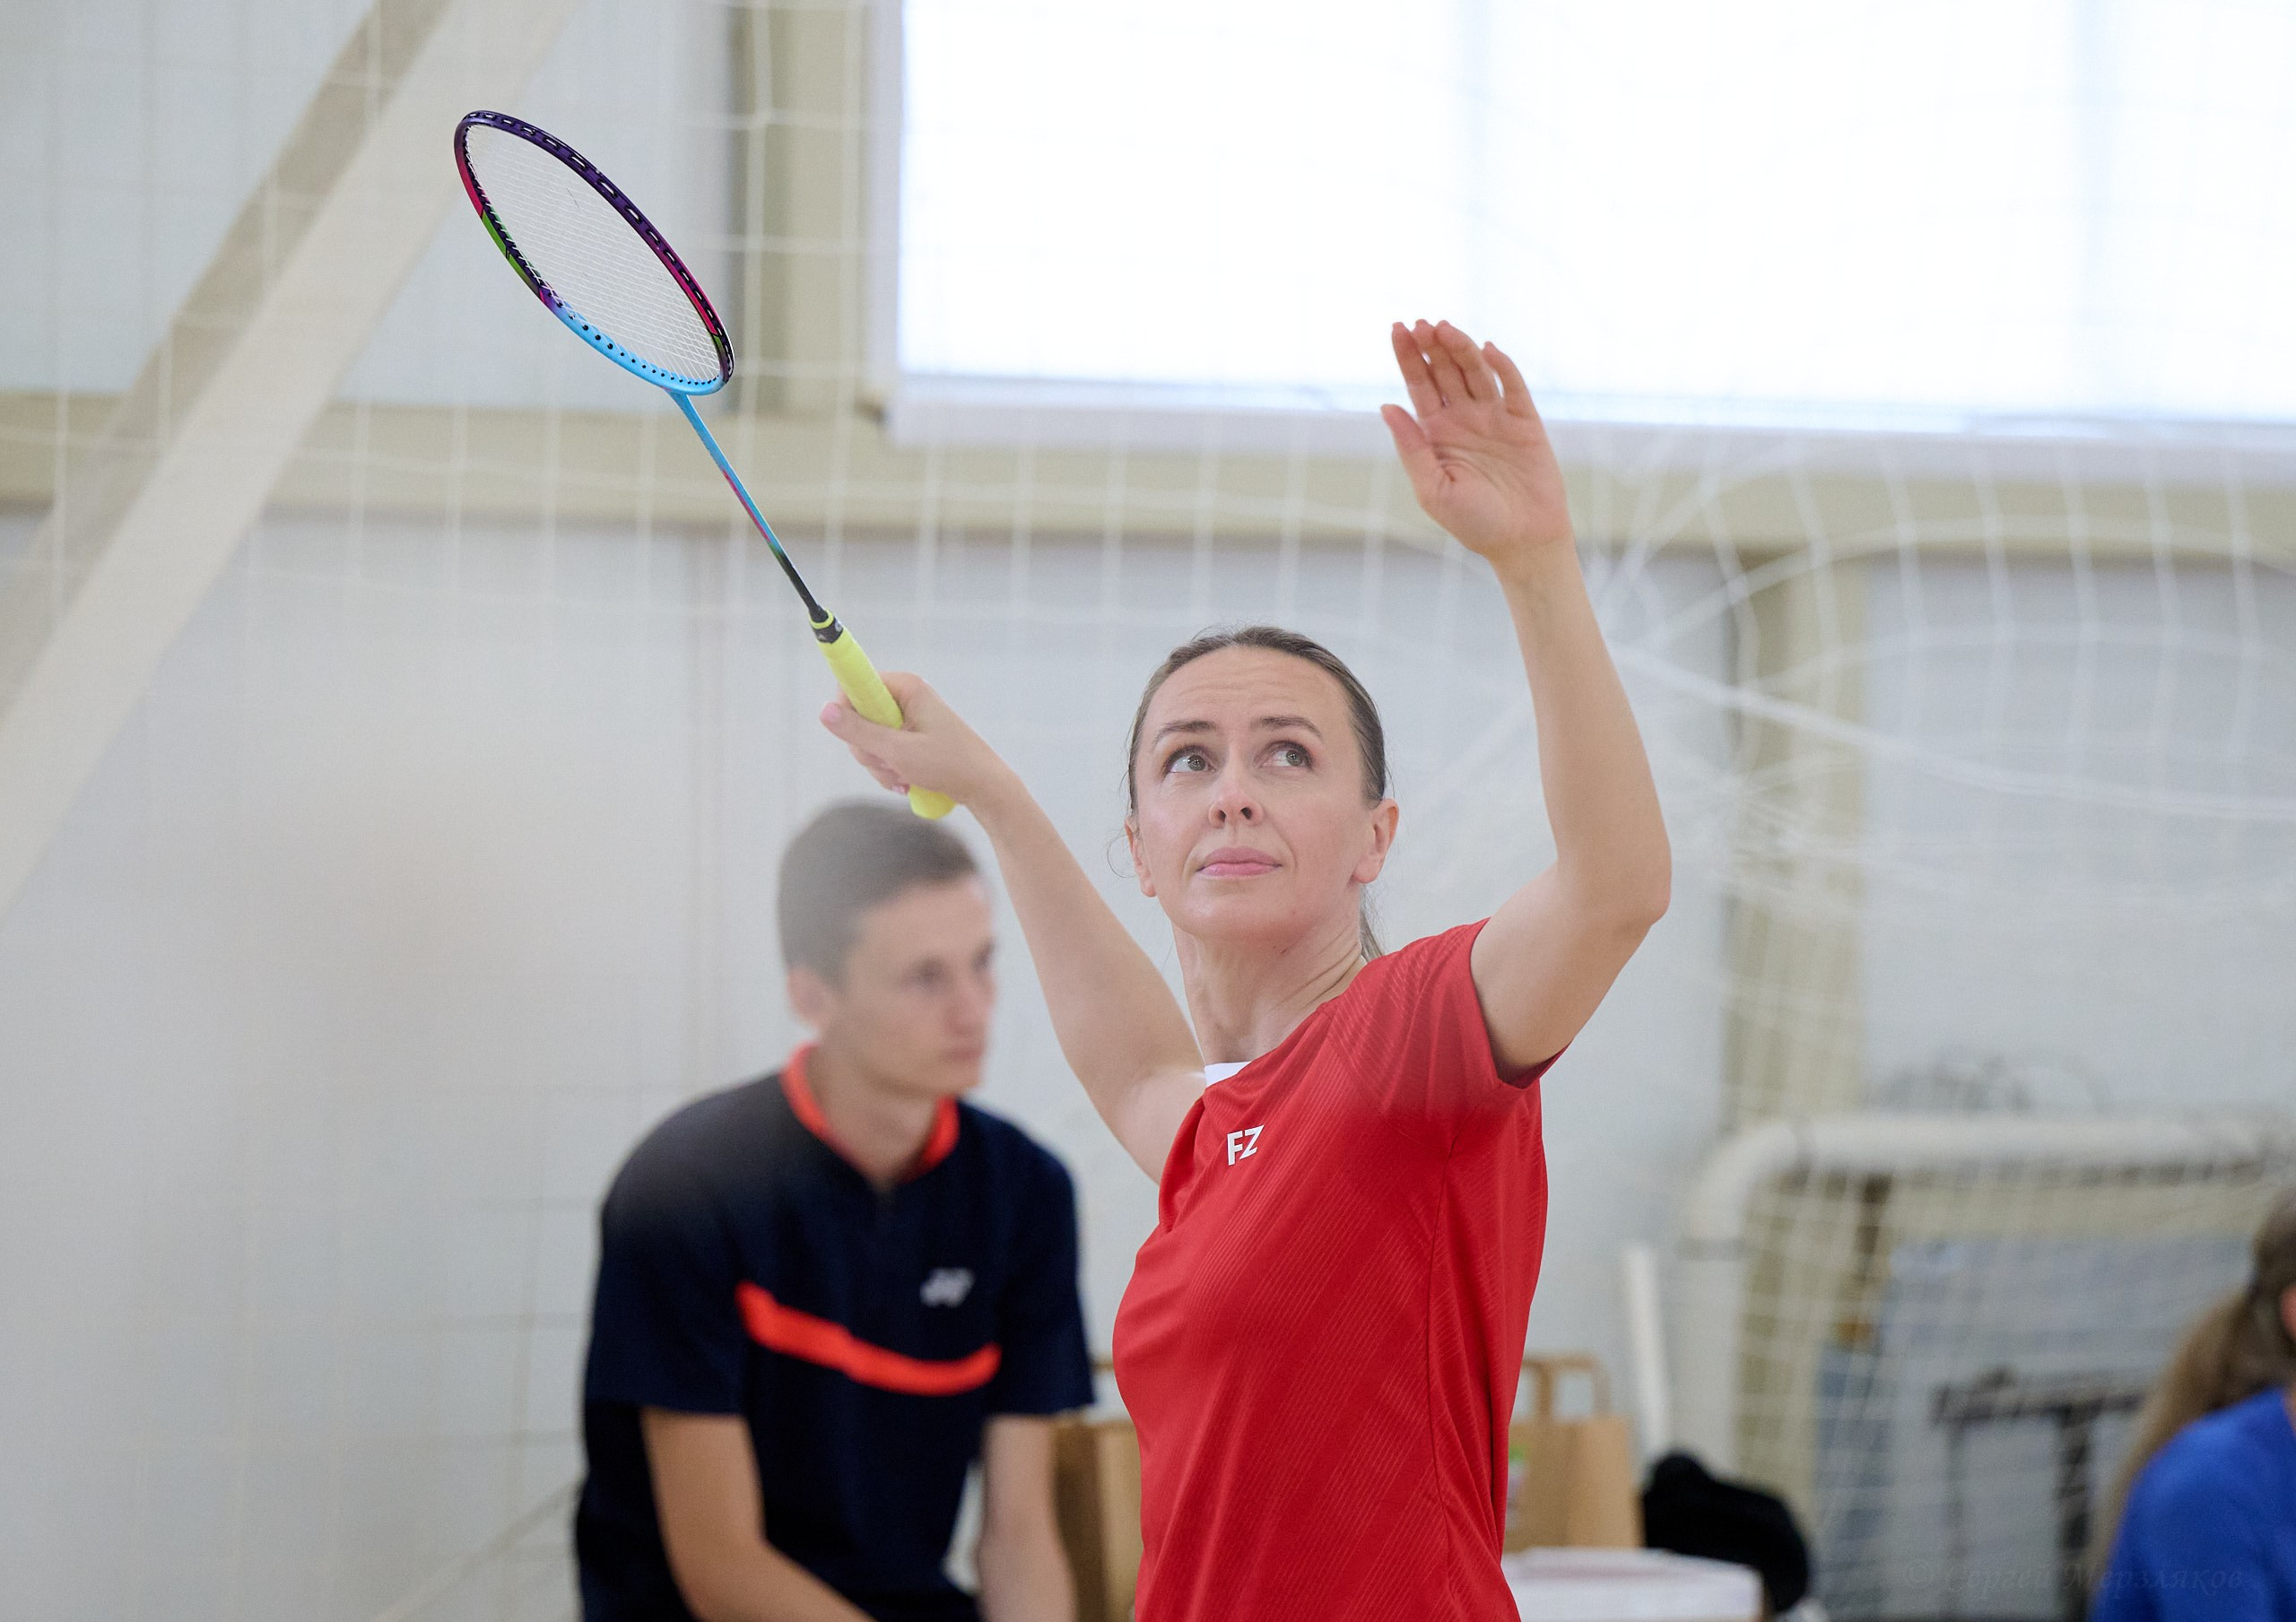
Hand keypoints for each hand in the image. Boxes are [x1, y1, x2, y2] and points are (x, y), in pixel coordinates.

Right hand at [819, 671, 1014, 810]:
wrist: (984, 787)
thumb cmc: (949, 764)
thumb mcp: (898, 751)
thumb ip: (859, 732)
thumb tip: (824, 711)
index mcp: (906, 687)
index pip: (854, 685)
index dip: (847, 711)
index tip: (853, 734)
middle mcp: (905, 698)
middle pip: (857, 718)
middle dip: (868, 749)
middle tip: (890, 763)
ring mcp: (907, 719)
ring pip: (868, 740)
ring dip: (880, 764)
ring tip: (904, 776)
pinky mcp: (908, 738)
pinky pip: (882, 752)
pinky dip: (889, 770)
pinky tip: (906, 781)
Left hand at [1382, 320, 1572, 568]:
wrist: (1523, 542)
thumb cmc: (1474, 522)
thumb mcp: (1433, 489)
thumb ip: (1412, 448)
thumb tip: (1387, 405)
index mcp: (1436, 433)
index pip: (1418, 385)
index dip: (1408, 356)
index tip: (1397, 328)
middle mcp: (1463, 418)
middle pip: (1444, 371)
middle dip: (1432, 346)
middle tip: (1420, 323)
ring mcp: (1494, 417)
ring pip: (1475, 372)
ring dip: (1461, 349)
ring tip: (1444, 329)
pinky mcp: (1525, 422)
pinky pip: (1512, 387)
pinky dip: (1502, 367)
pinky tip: (1487, 350)